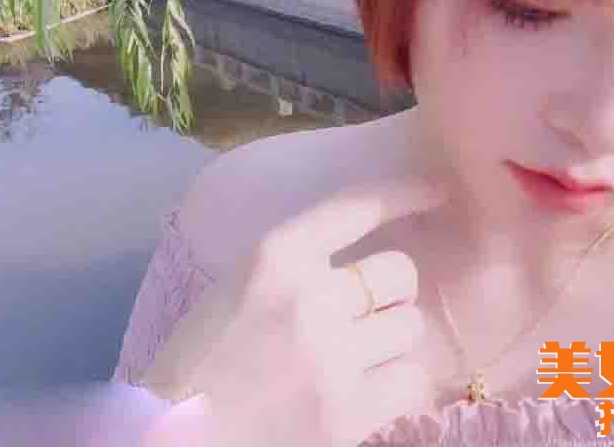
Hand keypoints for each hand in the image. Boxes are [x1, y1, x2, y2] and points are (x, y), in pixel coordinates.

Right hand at [156, 175, 447, 446]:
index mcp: (275, 255)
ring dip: (394, 337)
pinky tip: (371, 388)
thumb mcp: (243, 282)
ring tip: (363, 355)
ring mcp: (331, 356)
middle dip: (394, 288)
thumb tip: (366, 254)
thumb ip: (299, 261)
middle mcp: (309, 296)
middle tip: (372, 310)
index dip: (404, 193)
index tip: (436, 190)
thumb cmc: (205, 353)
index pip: (356, 207)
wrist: (177, 434)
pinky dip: (399, 383)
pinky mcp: (347, 414)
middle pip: (399, 271)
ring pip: (410, 326)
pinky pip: (412, 380)